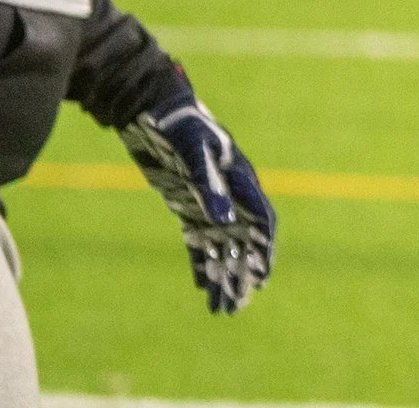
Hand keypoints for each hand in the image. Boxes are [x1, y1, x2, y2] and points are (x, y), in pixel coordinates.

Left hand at [120, 91, 276, 312]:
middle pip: (243, 241)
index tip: (262, 276)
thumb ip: (209, 186)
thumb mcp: (194, 153)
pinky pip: (198, 241)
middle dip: (242, 274)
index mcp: (241, 179)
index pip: (262, 220)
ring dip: (223, 276)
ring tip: (221, 308)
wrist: (153, 111)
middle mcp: (229, 194)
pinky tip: (201, 286)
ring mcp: (209, 201)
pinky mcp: (187, 205)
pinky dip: (201, 263)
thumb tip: (222, 221)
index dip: (265, 249)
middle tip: (238, 306)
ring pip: (221, 246)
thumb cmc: (179, 126)